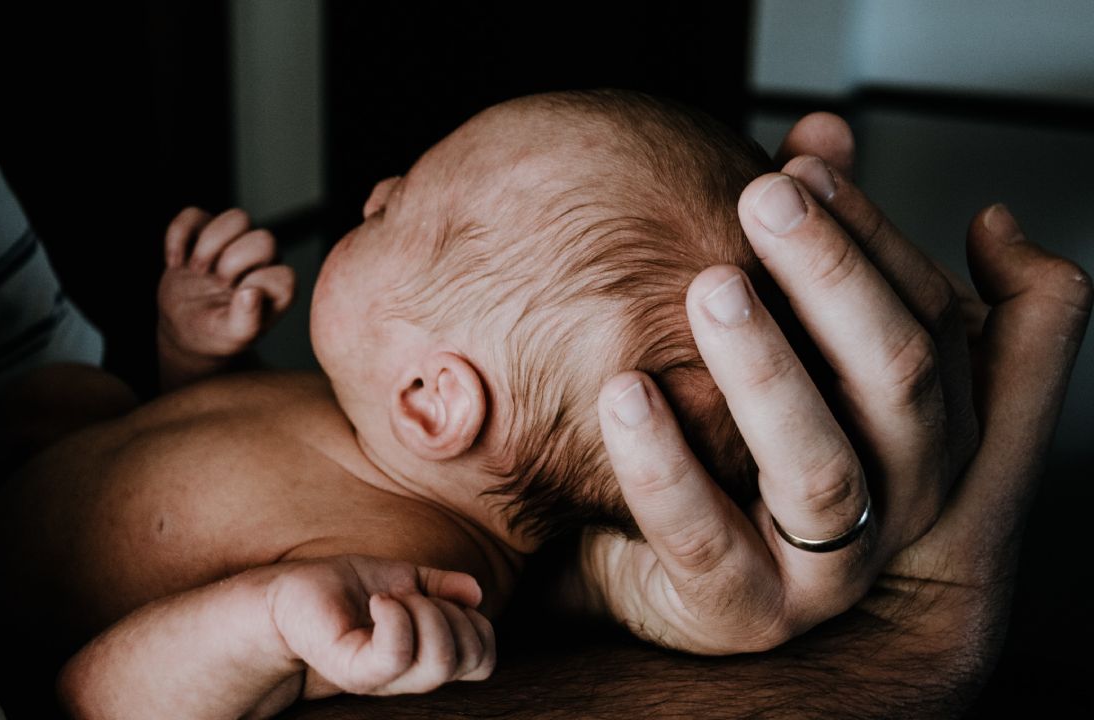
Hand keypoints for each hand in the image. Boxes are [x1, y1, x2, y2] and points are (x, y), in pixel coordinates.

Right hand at [157, 207, 295, 389]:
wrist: (184, 327)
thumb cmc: (216, 333)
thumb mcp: (232, 337)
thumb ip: (247, 321)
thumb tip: (251, 293)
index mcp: (275, 287)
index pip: (284, 275)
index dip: (258, 285)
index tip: (236, 300)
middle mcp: (262, 261)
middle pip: (264, 239)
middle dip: (234, 262)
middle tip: (217, 284)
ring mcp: (232, 242)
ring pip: (237, 218)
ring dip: (211, 244)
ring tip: (197, 270)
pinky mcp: (203, 232)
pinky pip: (193, 214)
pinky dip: (179, 236)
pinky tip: (176, 263)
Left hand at [268, 556, 495, 697]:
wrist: (291, 593)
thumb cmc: (345, 588)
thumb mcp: (405, 578)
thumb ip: (442, 586)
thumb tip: (476, 593)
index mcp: (426, 655)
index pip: (483, 659)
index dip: (479, 625)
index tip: (442, 597)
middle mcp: (409, 674)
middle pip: (468, 659)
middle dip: (452, 613)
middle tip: (413, 595)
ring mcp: (382, 677)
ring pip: (439, 659)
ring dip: (425, 612)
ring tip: (391, 598)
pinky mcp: (354, 671)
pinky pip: (396, 654)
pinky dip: (395, 616)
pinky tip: (377, 601)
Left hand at [582, 113, 1091, 655]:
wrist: (674, 572)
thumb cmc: (743, 441)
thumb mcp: (795, 341)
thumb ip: (815, 244)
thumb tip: (819, 129)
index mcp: (928, 423)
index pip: (929, 314)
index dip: (870, 233)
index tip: (797, 163)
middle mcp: (903, 493)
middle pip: (897, 376)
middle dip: (834, 276)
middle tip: (762, 198)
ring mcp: (830, 564)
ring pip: (819, 464)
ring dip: (766, 367)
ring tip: (709, 287)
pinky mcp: (747, 610)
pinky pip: (702, 536)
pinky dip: (663, 462)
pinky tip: (622, 391)